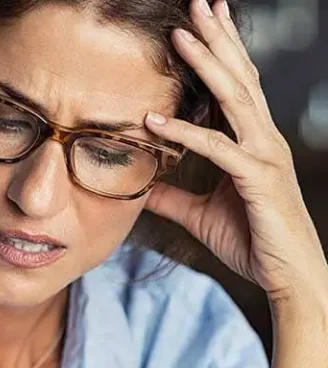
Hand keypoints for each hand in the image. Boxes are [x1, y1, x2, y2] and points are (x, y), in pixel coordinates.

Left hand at [142, 0, 327, 302]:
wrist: (287, 278)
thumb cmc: (251, 241)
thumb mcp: (200, 213)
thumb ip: (173, 196)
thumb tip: (142, 188)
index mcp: (252, 141)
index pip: (237, 85)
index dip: (221, 51)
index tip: (201, 22)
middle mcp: (263, 139)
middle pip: (240, 77)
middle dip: (218, 38)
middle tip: (198, 3)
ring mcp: (264, 155)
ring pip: (236, 98)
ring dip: (207, 64)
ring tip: (181, 34)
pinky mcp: (258, 179)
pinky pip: (218, 149)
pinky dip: (185, 133)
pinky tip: (153, 121)